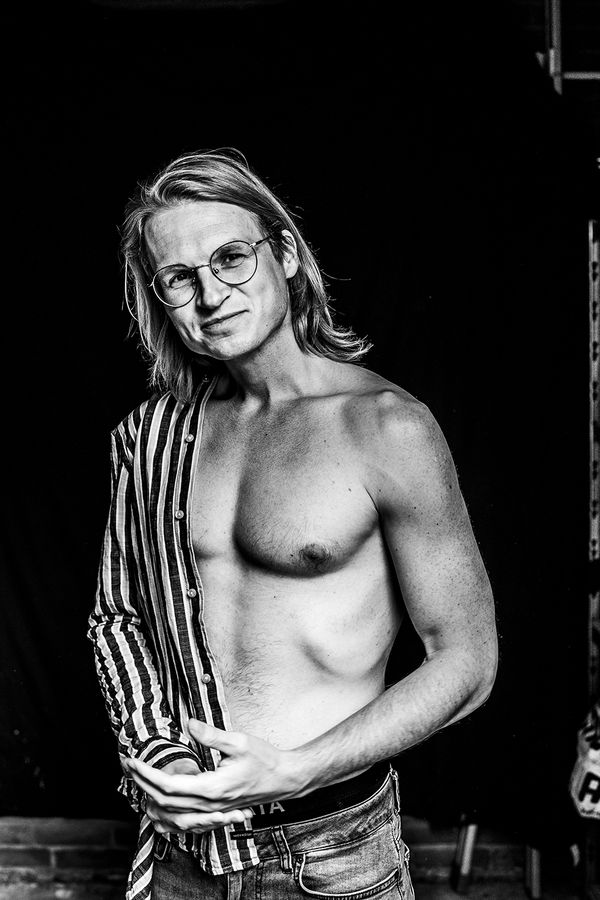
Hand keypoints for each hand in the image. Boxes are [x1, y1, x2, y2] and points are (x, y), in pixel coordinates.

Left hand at [125, 721, 303, 821]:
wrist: (285, 779)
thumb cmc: (265, 760)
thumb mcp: (240, 742)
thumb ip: (212, 735)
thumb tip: (189, 724)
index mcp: (212, 788)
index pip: (169, 785)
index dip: (147, 774)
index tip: (132, 761)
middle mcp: (209, 805)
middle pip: (165, 801)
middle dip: (142, 783)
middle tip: (128, 766)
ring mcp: (212, 811)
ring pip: (172, 813)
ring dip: (150, 798)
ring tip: (137, 780)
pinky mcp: (214, 811)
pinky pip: (183, 819)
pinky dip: (165, 813)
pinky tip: (157, 804)